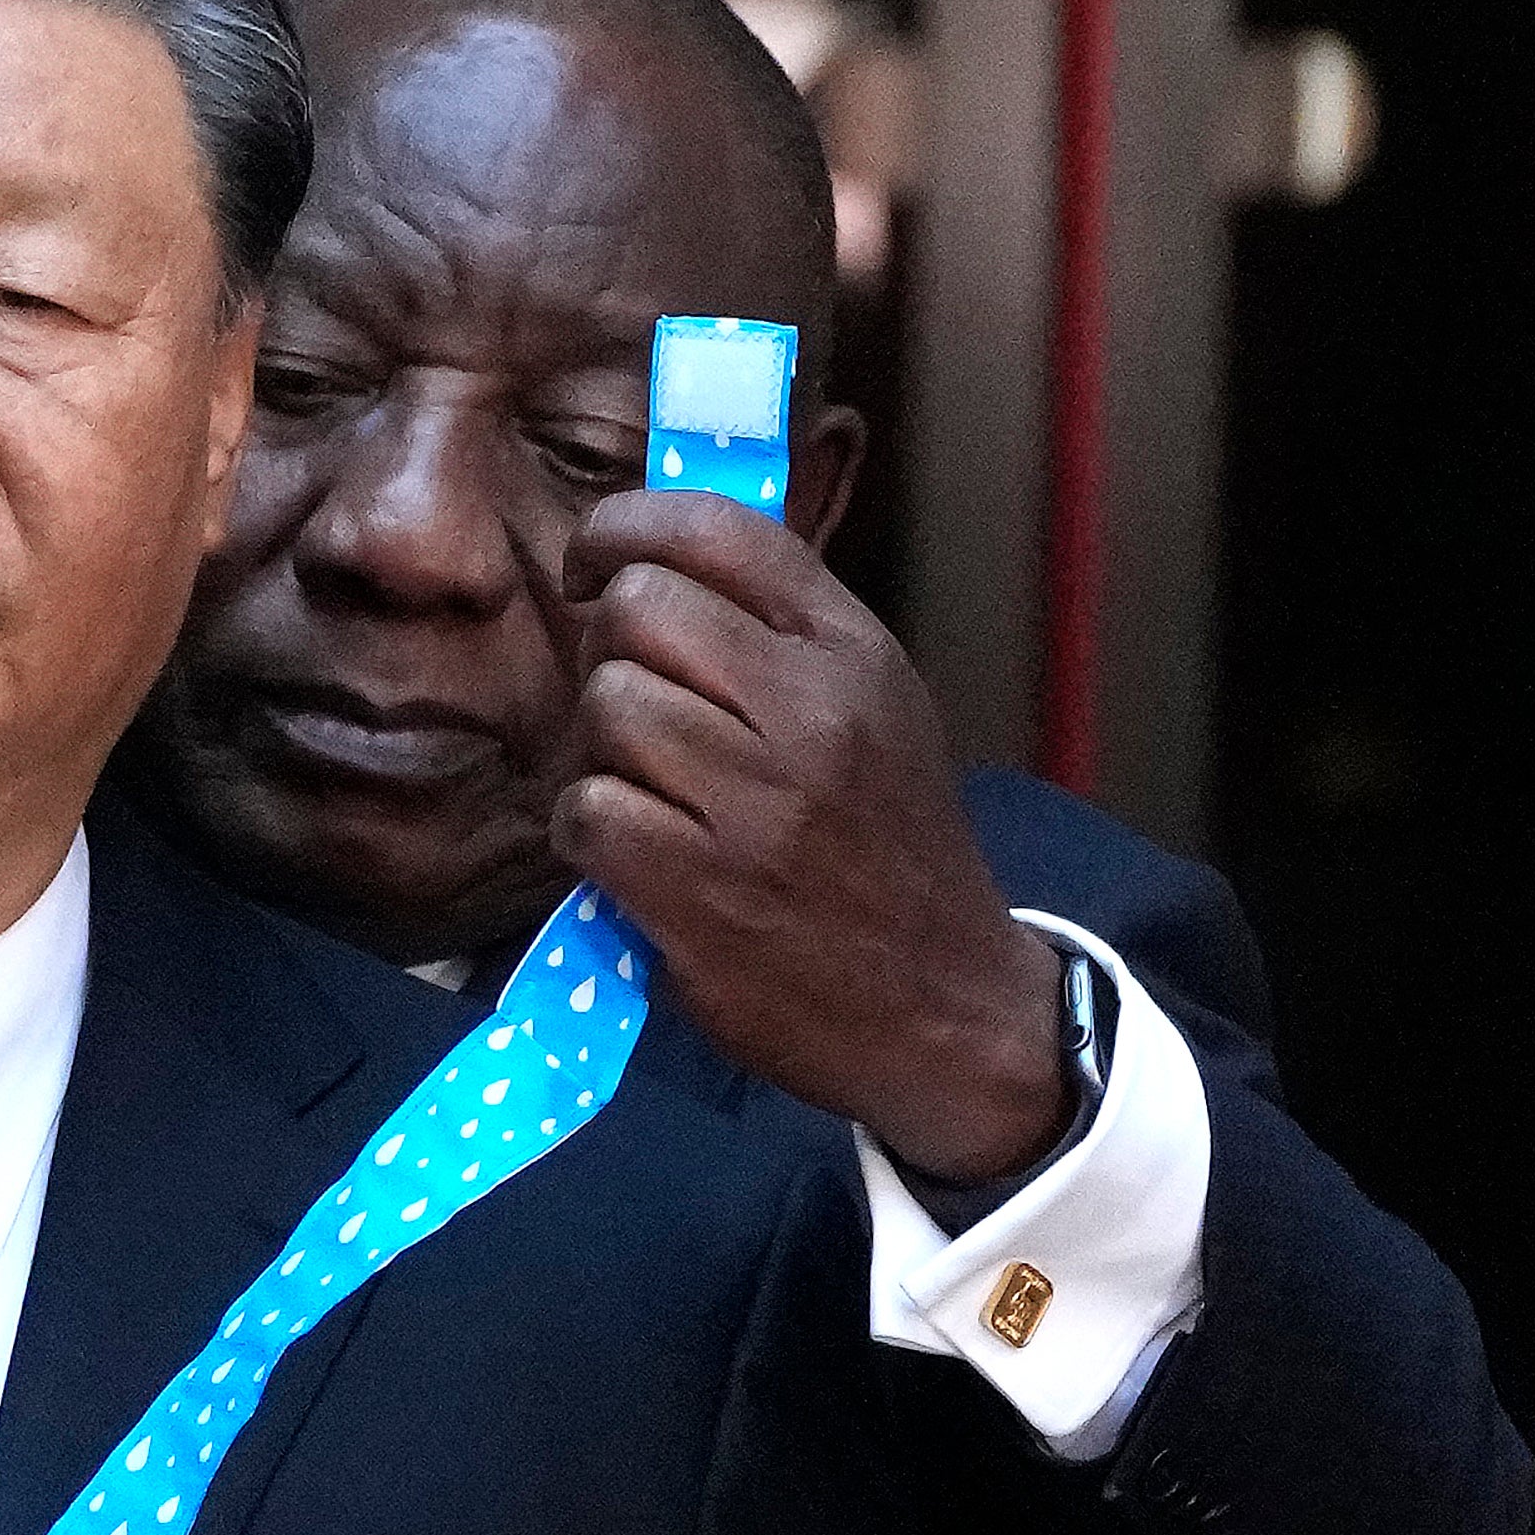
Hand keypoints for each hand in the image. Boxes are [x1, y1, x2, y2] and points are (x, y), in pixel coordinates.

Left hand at [550, 491, 1065, 1184]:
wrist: (947, 1007)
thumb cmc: (884, 847)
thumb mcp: (870, 708)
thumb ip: (775, 629)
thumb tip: (649, 550)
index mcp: (852, 651)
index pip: (717, 528)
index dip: (624, 527)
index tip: (592, 565)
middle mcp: (814, 712)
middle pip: (637, 609)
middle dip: (606, 652)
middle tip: (631, 708)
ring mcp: (760, 802)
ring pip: (605, 706)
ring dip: (597, 753)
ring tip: (648, 793)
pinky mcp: (702, 887)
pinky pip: (587, 810)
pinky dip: (588, 833)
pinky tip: (634, 856)